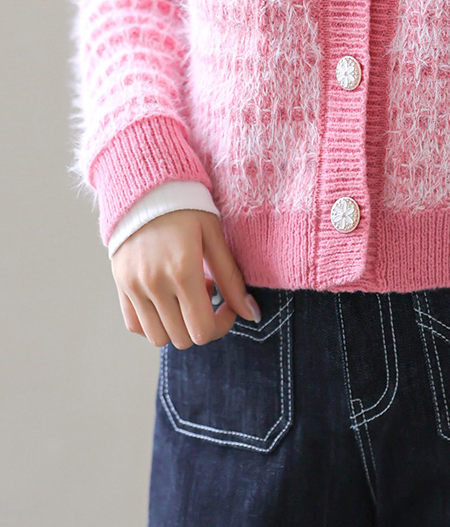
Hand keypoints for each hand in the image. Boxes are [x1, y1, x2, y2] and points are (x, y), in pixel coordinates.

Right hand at [110, 209, 260, 347]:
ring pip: (158, 337)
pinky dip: (154, 323)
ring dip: (178, 325)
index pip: (202, 329)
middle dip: (202, 324)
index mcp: (182, 270)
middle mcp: (154, 283)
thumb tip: (251, 314)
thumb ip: (231, 278)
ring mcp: (133, 286)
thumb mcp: (214, 236)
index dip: (221, 325)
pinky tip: (166, 298)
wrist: (146, 187)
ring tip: (184, 293)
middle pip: (183, 338)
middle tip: (208, 294)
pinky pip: (135, 325)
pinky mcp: (120, 285)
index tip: (227, 306)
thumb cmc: (187, 207)